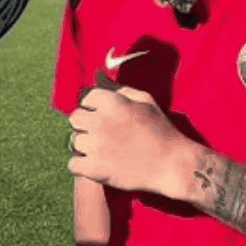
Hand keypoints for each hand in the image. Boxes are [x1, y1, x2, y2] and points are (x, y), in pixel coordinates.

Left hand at [67, 78, 199, 200]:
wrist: (172, 164)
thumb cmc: (160, 131)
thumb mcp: (145, 101)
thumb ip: (120, 90)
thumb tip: (99, 77)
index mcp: (112, 102)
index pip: (86, 98)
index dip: (95, 107)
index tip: (104, 117)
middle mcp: (100, 121)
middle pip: (76, 118)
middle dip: (86, 124)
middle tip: (101, 133)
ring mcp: (96, 146)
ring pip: (75, 141)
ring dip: (86, 146)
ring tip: (102, 150)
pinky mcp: (94, 169)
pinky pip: (74, 164)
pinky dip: (82, 166)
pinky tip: (96, 165)